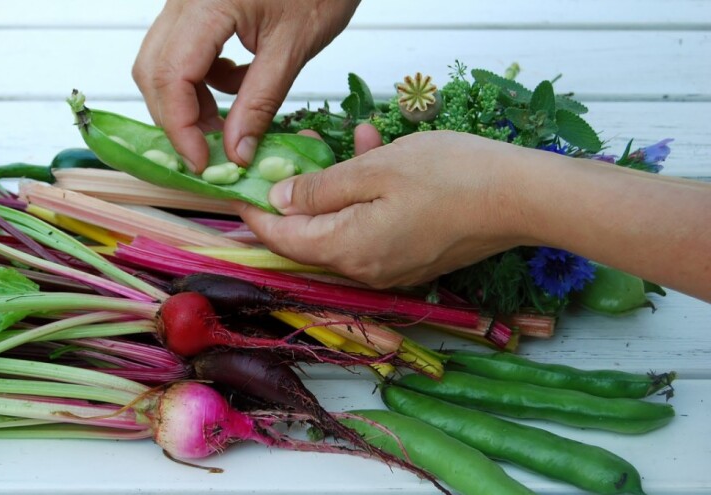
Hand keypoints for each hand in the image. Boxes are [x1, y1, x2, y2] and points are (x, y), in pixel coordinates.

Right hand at [132, 0, 358, 171]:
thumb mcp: (293, 48)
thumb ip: (260, 103)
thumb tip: (236, 152)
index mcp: (207, 3)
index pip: (171, 77)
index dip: (180, 128)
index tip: (201, 162)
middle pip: (154, 71)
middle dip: (177, 118)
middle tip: (210, 149)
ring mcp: (186, 0)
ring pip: (162, 62)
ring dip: (189, 101)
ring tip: (228, 121)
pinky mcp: (197, 5)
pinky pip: (182, 50)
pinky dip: (203, 79)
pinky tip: (237, 83)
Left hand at [237, 130, 528, 287]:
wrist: (523, 198)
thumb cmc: (451, 177)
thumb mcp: (375, 170)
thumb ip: (320, 189)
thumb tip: (279, 200)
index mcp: (348, 250)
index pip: (283, 239)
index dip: (257, 215)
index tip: (241, 191)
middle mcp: (365, 270)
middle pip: (312, 236)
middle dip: (299, 195)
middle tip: (298, 153)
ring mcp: (392, 268)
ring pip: (345, 227)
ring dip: (339, 188)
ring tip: (349, 143)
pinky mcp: (414, 259)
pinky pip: (374, 229)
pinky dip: (367, 198)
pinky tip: (380, 158)